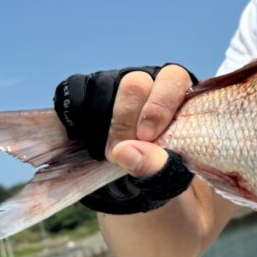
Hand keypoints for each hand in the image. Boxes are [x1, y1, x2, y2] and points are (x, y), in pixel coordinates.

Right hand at [53, 64, 196, 212]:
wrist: (134, 178)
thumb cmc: (162, 168)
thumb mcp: (166, 175)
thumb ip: (155, 167)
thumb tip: (125, 153)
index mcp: (180, 94)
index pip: (172, 78)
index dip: (159, 105)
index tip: (148, 136)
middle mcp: (149, 81)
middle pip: (135, 82)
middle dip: (127, 119)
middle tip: (125, 149)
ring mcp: (117, 83)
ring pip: (104, 87)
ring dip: (104, 125)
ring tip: (111, 153)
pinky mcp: (89, 89)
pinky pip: (76, 91)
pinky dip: (78, 117)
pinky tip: (87, 138)